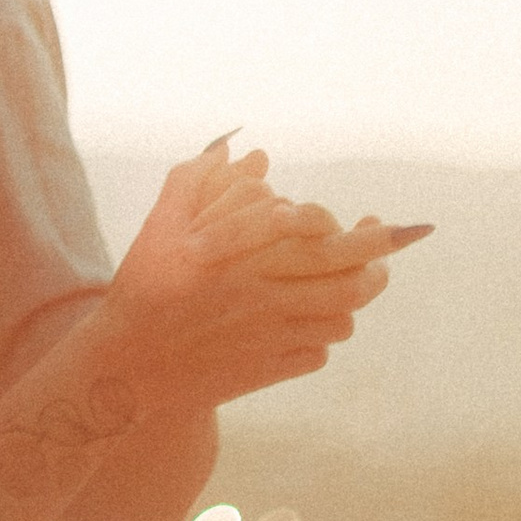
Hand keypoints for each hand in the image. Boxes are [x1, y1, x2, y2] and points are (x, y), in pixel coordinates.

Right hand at [104, 143, 407, 407]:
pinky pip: (319, 351)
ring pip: (342, 316)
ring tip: (359, 279)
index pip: (313, 227)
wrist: (131, 370)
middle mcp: (263, 292)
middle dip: (380, 253)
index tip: (352, 218)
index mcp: (240, 252)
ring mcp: (272, 335)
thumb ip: (197, 180)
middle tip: (390, 238)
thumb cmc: (145, 288)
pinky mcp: (272, 369)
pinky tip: (313, 320)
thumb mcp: (162, 227)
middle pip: (349, 274)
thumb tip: (247, 150)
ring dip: (354, 296)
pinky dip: (323, 335)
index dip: (339, 222)